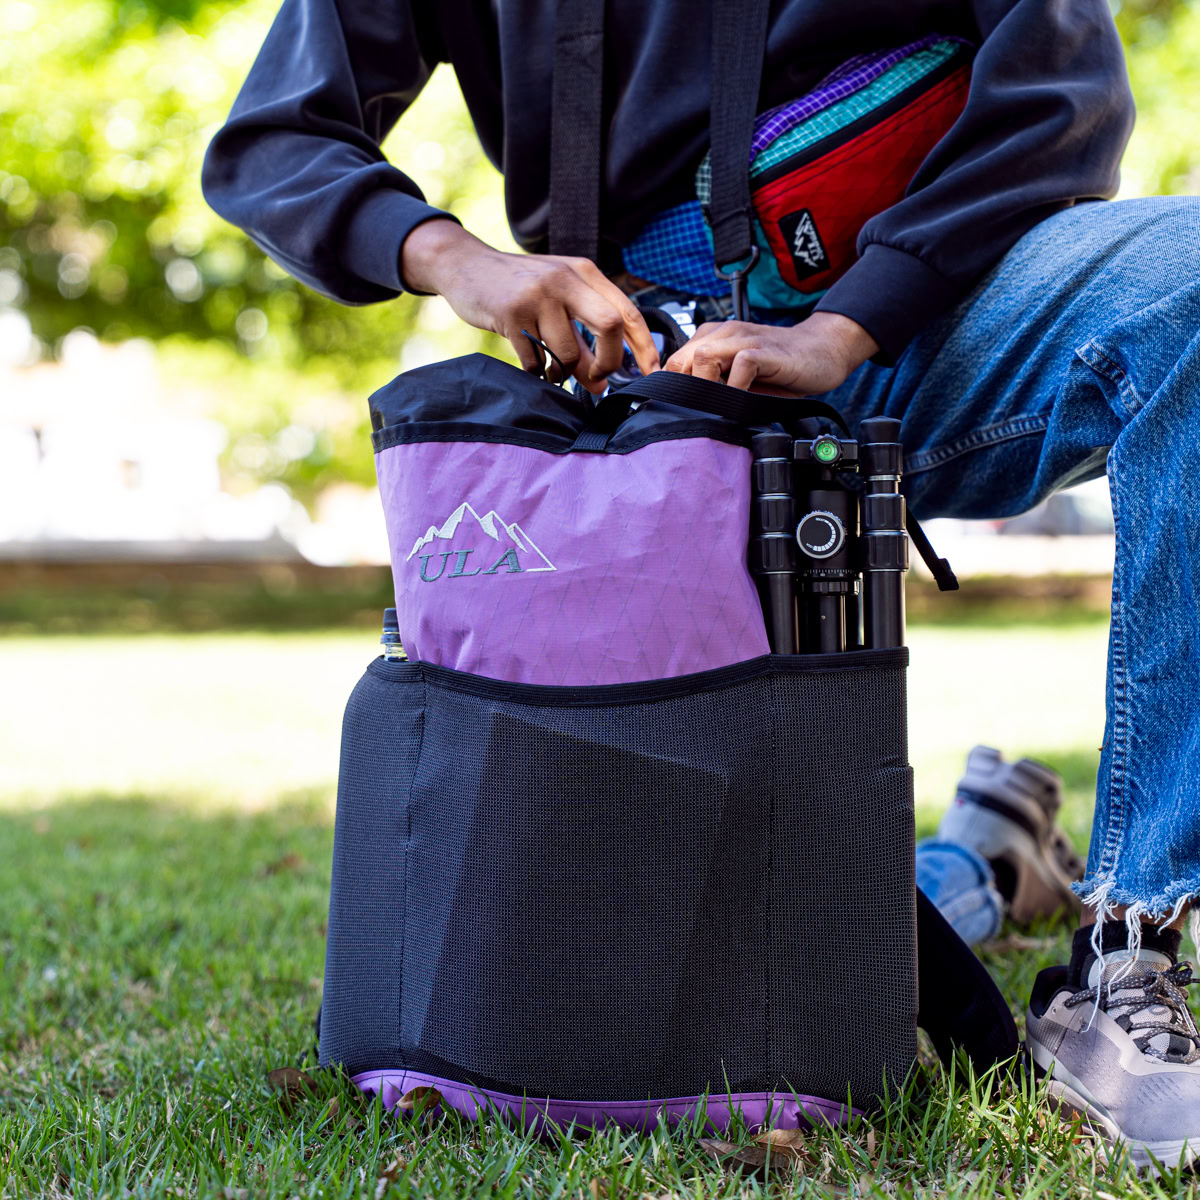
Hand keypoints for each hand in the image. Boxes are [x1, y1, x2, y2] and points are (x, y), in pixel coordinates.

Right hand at [400, 219, 658, 392]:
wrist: (465, 266)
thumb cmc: (518, 288)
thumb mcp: (556, 303)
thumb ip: (582, 340)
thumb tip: (601, 384)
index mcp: (584, 273)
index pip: (627, 311)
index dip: (644, 346)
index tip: (651, 372)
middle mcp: (565, 279)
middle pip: (609, 326)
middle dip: (609, 361)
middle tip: (598, 379)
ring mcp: (538, 295)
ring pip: (568, 351)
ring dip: (564, 372)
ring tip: (553, 370)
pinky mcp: (511, 313)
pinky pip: (536, 360)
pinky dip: (538, 371)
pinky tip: (532, 363)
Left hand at [664, 311, 878, 393]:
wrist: (823, 351)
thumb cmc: (780, 369)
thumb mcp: (739, 380)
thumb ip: (714, 388)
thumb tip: (685, 414)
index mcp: (712, 339)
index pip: (673, 364)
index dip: (670, 390)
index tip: (675, 413)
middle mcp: (724, 334)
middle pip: (681, 360)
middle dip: (682, 391)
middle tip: (695, 414)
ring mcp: (745, 340)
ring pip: (704, 356)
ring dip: (705, 386)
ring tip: (716, 407)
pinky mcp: (765, 350)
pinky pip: (741, 364)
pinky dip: (737, 387)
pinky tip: (742, 401)